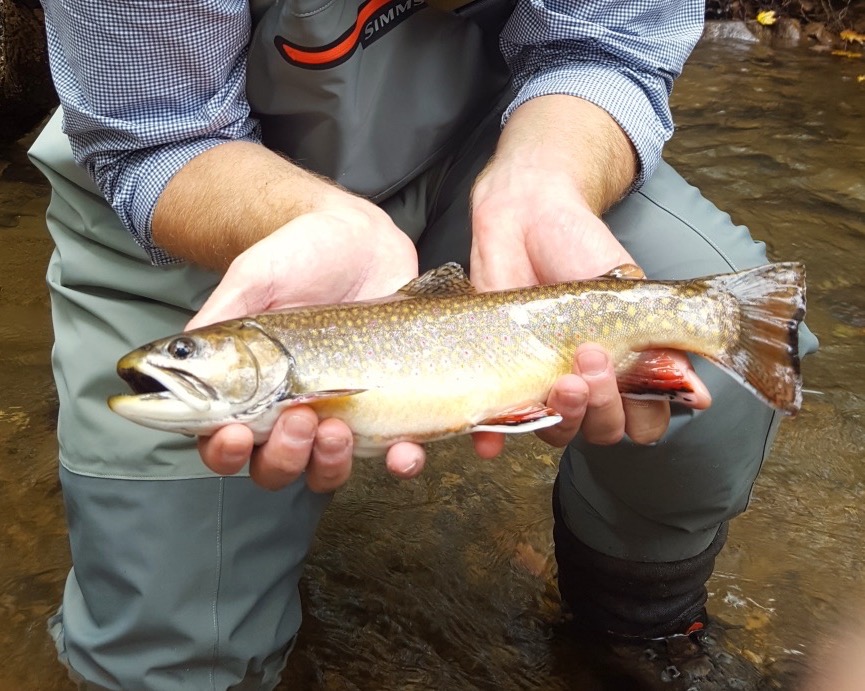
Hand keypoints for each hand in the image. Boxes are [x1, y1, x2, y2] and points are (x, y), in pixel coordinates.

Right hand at [189, 203, 428, 490]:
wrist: (359, 238)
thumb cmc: (296, 256)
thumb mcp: (256, 277)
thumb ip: (223, 313)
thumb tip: (186, 349)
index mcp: (246, 389)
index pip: (222, 441)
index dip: (223, 451)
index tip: (235, 432)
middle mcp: (288, 410)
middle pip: (274, 466)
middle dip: (283, 455)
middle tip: (299, 417)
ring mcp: (338, 412)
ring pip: (325, 469)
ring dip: (329, 462)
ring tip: (337, 428)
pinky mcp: (384, 406)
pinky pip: (393, 453)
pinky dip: (399, 462)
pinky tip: (403, 453)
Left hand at [469, 109, 709, 450]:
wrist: (524, 220)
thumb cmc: (580, 250)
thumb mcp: (629, 291)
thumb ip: (660, 339)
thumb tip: (697, 395)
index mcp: (626, 368)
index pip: (643, 420)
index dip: (644, 413)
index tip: (641, 379)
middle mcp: (588, 382)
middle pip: (603, 429)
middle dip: (603, 405)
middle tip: (592, 357)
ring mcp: (543, 383)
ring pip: (559, 431)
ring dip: (564, 417)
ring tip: (561, 379)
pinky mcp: (500, 378)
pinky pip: (496, 423)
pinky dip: (492, 436)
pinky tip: (488, 441)